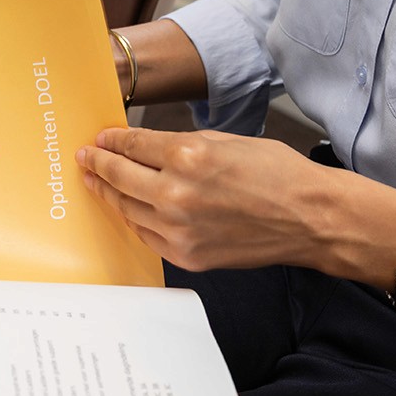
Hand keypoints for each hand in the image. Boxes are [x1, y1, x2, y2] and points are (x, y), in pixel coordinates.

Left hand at [77, 128, 341, 272]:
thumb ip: (181, 144)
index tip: (101, 139)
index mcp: (188, 155)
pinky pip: (147, 235)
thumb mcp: (226, 140)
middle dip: (98, 164)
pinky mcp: (187, 256)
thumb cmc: (277, 173)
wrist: (310, 218)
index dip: (113, 141)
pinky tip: (128, 209)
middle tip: (85, 158)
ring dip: (109, 194)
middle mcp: (177, 193)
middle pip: (120, 176)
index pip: (133, 145)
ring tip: (96, 183)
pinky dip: (134, 219)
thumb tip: (146, 146)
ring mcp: (179, 229)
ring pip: (128, 208)